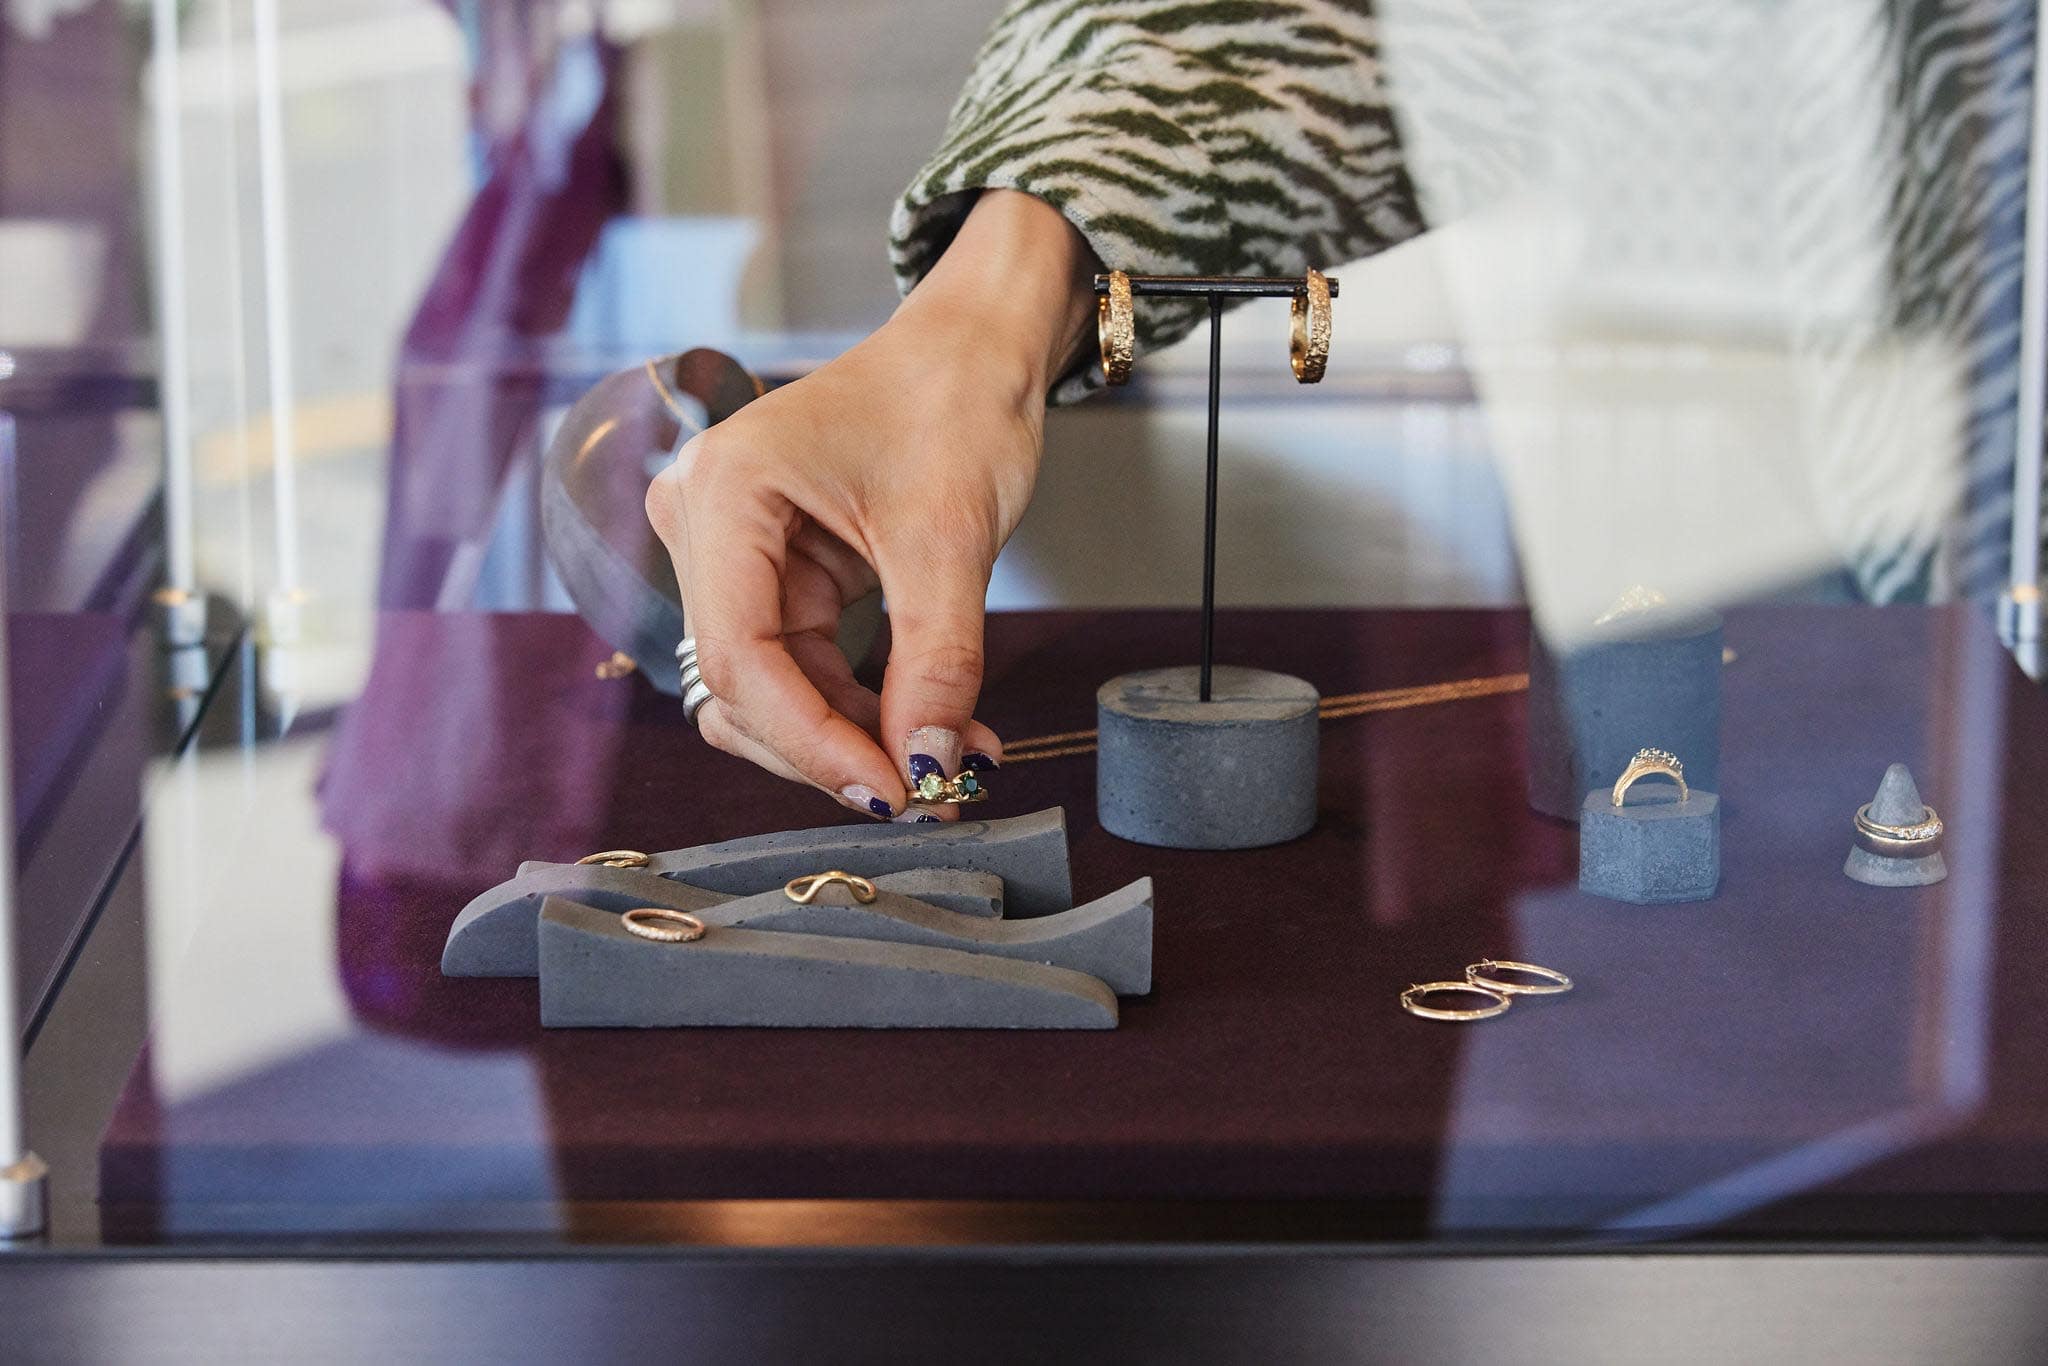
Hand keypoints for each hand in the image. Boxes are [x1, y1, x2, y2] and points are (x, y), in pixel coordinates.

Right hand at [646, 191, 1095, 817]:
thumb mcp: (952, 539)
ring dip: (852, 740)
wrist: (973, 348)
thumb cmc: (955, 401)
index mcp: (725, 489)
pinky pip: (798, 668)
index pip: (740, 655)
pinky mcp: (767, 573)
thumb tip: (929, 768)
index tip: (894, 792)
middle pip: (741, 685)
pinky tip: (933, 729)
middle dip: (834, 749)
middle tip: (932, 794)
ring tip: (951, 764)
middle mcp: (703, 520)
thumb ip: (937, 664)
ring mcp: (728, 549)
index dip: (812, 741)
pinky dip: (861, 710)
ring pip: (767, 691)